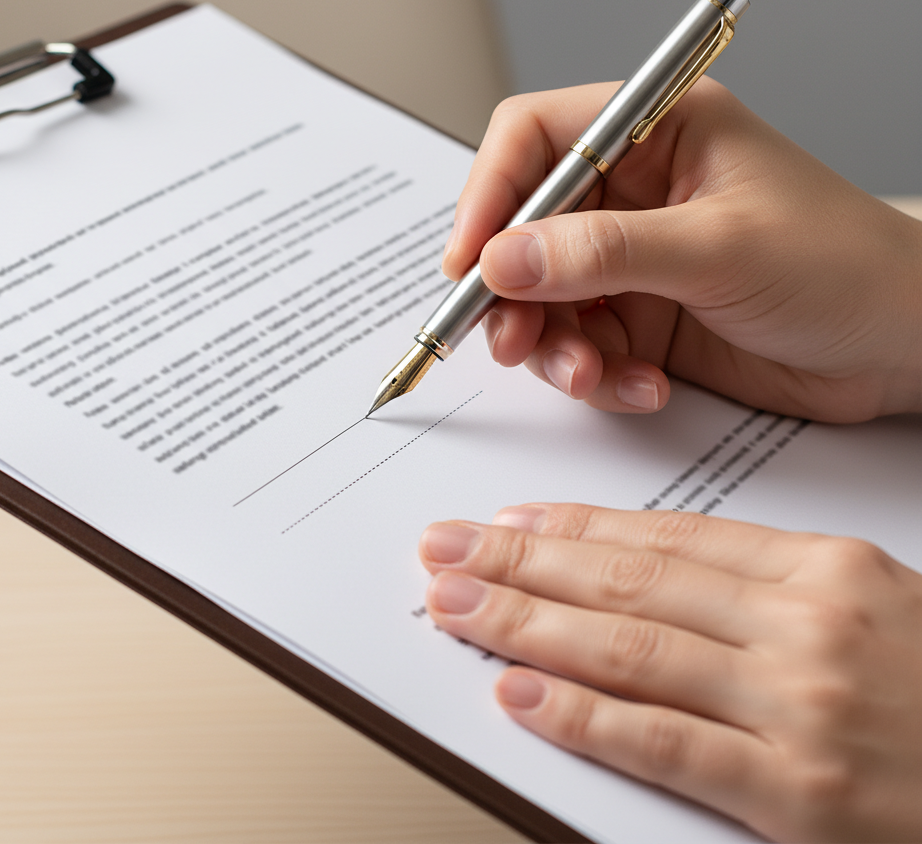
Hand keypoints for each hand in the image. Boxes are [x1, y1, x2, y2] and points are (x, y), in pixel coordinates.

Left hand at [419, 504, 921, 841]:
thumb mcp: (865, 600)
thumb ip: (760, 583)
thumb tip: (644, 571)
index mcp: (821, 567)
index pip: (665, 535)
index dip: (574, 525)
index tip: (508, 517)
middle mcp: (803, 623)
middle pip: (630, 578)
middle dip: (523, 561)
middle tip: (447, 548)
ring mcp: (799, 705)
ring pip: (630, 647)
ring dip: (527, 622)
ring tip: (456, 604)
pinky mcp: (801, 794)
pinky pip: (666, 743)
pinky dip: (584, 716)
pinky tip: (519, 692)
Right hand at [442, 80, 921, 421]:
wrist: (907, 349)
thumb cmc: (846, 266)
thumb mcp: (721, 249)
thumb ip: (605, 253)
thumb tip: (502, 260)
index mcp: (658, 133)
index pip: (536, 139)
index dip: (488, 193)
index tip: (469, 261)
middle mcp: (635, 192)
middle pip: (524, 228)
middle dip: (512, 290)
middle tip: (512, 338)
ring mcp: (634, 260)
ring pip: (543, 297)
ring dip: (553, 344)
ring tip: (588, 374)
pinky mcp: (643, 318)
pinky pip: (582, 346)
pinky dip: (596, 375)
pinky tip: (641, 387)